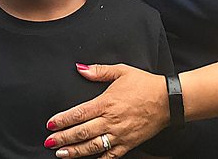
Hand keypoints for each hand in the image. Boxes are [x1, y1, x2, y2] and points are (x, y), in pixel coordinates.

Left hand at [43, 64, 167, 157]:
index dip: (62, 120)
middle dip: (63, 138)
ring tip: (61, 154)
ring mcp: (119, 134)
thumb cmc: (145, 84)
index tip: (50, 124)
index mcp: (106, 102)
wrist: (168, 101)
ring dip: (75, 151)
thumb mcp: (121, 71)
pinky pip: (110, 156)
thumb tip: (80, 68)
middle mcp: (111, 120)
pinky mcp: (128, 144)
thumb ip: (99, 71)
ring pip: (92, 146)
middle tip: (49, 142)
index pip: (78, 113)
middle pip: (81, 132)